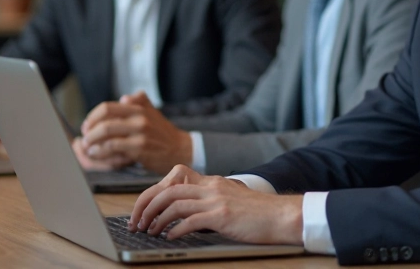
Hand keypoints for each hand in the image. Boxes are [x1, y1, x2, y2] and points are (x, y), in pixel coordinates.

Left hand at [79, 91, 192, 173]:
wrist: (181, 149)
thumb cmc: (163, 133)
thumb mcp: (153, 112)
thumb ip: (140, 102)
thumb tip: (124, 98)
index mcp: (139, 108)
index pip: (107, 108)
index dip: (92, 117)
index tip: (87, 125)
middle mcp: (139, 118)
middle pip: (104, 121)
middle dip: (89, 130)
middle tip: (85, 138)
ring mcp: (139, 134)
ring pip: (106, 135)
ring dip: (92, 142)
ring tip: (87, 148)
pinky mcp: (139, 149)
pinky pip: (113, 149)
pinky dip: (100, 152)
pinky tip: (96, 154)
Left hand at [130, 165, 302, 243]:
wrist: (283, 216)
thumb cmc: (258, 214)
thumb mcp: (231, 201)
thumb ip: (210, 203)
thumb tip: (187, 217)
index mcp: (211, 182)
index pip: (172, 181)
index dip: (152, 195)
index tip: (142, 211)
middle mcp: (211, 187)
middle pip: (167, 190)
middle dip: (146, 207)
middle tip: (136, 223)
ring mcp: (216, 200)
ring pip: (174, 204)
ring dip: (156, 220)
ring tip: (149, 232)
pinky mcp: (223, 216)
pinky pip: (190, 220)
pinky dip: (175, 229)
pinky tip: (169, 237)